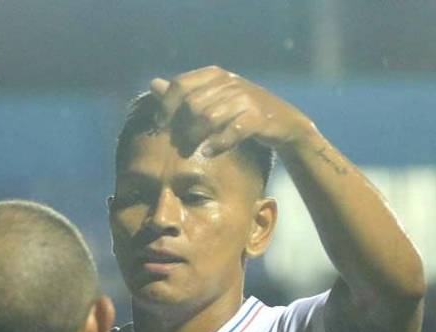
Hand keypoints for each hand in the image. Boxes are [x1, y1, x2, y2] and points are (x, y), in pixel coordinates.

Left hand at [149, 65, 313, 158]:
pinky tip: (209, 153)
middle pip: (192, 104)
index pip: (180, 84)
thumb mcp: (212, 98)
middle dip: (180, 127)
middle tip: (176, 146)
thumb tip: (152, 84)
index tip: (159, 126)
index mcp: (215, 75)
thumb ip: (183, 93)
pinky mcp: (259, 117)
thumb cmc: (241, 111)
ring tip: (189, 151)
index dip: (166, 106)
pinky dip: (218, 143)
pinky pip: (233, 130)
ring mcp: (245, 99)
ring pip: (209, 117)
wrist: (283, 122)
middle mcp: (229, 82)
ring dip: (195, 137)